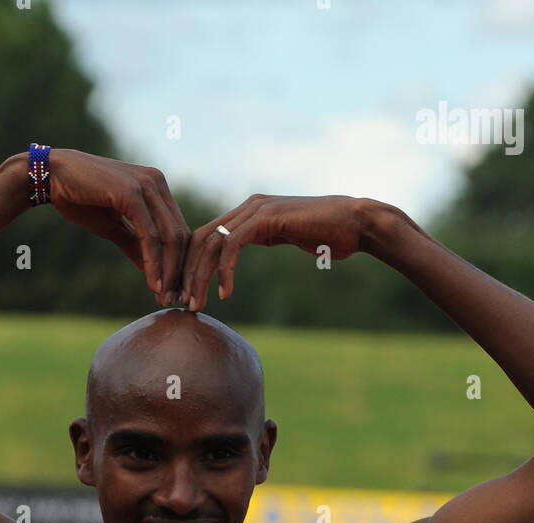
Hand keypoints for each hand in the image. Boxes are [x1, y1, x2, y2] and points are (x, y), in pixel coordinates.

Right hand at [47, 149, 190, 305]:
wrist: (52, 176)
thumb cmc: (80, 198)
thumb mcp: (113, 225)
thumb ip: (133, 242)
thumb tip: (148, 267)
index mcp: (156, 187)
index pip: (178, 229)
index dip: (179, 262)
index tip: (173, 290)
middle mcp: (156, 183)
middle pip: (181, 235)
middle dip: (179, 271)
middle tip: (174, 300)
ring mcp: (146, 186)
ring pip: (170, 237)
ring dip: (169, 272)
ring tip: (164, 297)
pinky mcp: (132, 194)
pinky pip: (149, 236)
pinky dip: (154, 263)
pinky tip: (153, 284)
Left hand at [179, 194, 369, 309]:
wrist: (356, 223)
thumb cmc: (329, 235)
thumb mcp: (287, 238)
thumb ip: (265, 240)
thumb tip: (251, 254)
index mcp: (247, 212)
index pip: (204, 238)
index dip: (188, 266)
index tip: (183, 295)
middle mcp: (247, 207)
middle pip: (199, 239)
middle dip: (185, 273)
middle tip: (177, 303)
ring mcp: (256, 209)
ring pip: (211, 243)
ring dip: (199, 276)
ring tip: (195, 304)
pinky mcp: (266, 218)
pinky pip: (232, 245)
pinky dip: (224, 270)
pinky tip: (225, 293)